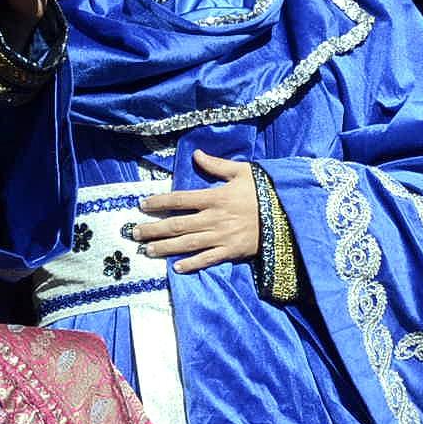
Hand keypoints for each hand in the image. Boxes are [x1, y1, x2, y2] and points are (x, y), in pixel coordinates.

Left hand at [134, 151, 260, 273]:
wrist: (287, 214)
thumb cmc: (264, 191)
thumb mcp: (242, 171)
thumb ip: (217, 165)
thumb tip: (196, 155)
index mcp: (215, 197)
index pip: (180, 199)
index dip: (159, 202)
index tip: (142, 205)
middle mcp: (214, 218)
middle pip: (177, 224)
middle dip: (154, 229)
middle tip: (135, 232)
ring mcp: (221, 236)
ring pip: (187, 243)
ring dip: (165, 247)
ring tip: (147, 250)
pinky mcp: (231, 251)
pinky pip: (207, 259)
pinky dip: (192, 264)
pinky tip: (177, 268)